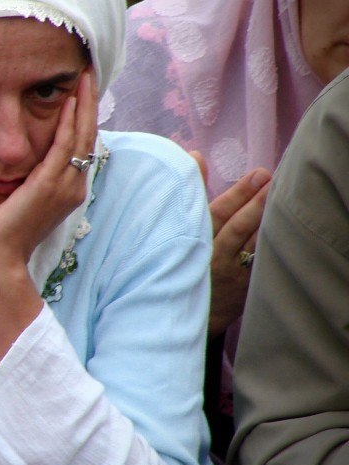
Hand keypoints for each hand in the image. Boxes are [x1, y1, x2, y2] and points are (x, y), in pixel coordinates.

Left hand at [0, 69, 97, 266]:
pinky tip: (66, 101)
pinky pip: (62, 147)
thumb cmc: (5, 231)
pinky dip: (67, 123)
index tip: (83, 91)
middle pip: (89, 136)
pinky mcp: (48, 186)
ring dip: (83, 104)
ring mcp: (65, 186)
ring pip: (81, 137)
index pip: (83, 145)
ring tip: (84, 78)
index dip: (86, 116)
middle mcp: (74, 186)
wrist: (1, 256)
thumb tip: (27, 160)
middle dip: (90, 103)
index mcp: (70, 188)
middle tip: (90, 73)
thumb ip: (32, 178)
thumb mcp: (24, 198)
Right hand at [189, 152, 270, 337]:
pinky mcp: (244, 289)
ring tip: (283, 197)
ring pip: (252, 246)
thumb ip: (189, 192)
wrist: (184, 309)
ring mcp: (229, 275)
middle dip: (255, 203)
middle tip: (274, 180)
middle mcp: (210, 258)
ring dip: (267, 221)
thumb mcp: (178, 228)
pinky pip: (261, 266)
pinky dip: (273, 248)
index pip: (215, 216)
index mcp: (191, 242)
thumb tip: (194, 155)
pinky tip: (287, 231)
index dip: (236, 195)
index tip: (257, 175)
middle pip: (236, 228)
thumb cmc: (182, 258)